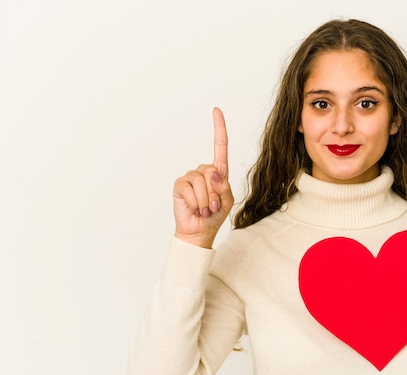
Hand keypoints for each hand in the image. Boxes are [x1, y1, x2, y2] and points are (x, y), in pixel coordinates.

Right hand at [172, 107, 234, 247]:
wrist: (199, 231)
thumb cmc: (214, 216)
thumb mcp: (227, 202)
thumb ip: (224, 186)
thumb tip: (213, 172)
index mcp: (218, 173)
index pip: (220, 147)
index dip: (219, 129)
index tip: (216, 111)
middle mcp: (203, 171)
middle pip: (212, 172)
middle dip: (215, 193)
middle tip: (212, 206)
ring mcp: (190, 177)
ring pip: (201, 182)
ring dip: (205, 200)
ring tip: (204, 209)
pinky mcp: (179, 185)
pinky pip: (189, 189)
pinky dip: (195, 202)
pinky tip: (194, 208)